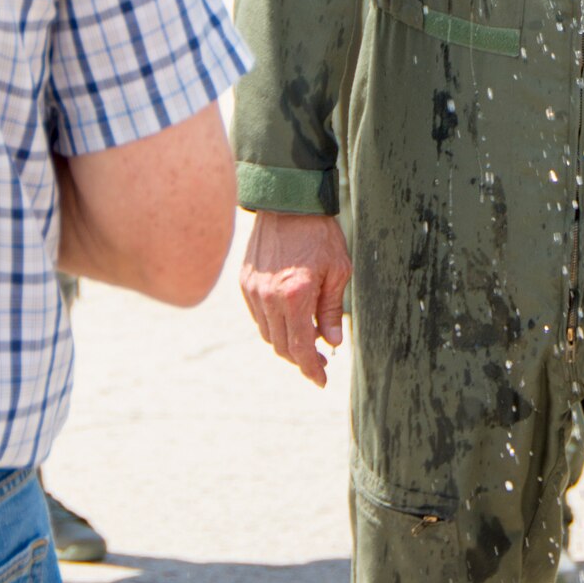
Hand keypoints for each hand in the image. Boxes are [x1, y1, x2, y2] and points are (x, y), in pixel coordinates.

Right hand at [241, 211, 351, 387]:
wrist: (288, 201)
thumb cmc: (319, 233)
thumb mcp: (338, 270)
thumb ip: (331, 309)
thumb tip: (332, 342)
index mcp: (295, 295)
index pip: (301, 347)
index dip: (311, 369)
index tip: (321, 381)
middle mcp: (268, 297)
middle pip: (281, 346)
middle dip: (301, 359)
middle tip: (319, 360)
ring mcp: (252, 290)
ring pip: (267, 333)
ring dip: (286, 341)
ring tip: (308, 337)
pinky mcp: (244, 281)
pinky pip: (257, 315)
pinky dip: (273, 324)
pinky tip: (289, 317)